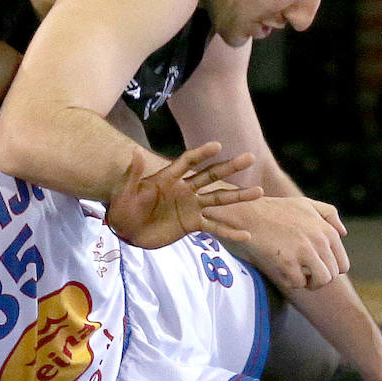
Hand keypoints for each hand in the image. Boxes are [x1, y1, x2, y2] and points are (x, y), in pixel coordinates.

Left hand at [105, 142, 261, 248]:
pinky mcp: (192, 224)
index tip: (218, 146)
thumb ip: (132, 174)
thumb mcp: (124, 191)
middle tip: (250, 157)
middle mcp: (184, 189)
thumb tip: (135, 151)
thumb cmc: (123, 207)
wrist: (126, 230)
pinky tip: (246, 234)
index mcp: (169, 178)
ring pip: (218, 199)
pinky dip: (229, 231)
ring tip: (258, 192)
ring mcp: (191, 206)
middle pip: (210, 176)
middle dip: (229, 167)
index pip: (188, 162)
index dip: (202, 154)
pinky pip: (214, 227)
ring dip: (237, 196)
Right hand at [206, 195, 349, 289]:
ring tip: (298, 277)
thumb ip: (329, 214)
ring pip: (322, 281)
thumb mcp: (306, 204)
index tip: (315, 269)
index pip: (342, 264)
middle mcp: (320, 241)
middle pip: (332, 275)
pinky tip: (283, 272)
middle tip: (304, 275)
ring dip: (310, 284)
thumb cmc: (276, 210)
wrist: (249, 213)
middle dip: (319, 279)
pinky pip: (298, 283)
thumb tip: (343, 233)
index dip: (329, 271)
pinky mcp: (287, 261)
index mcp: (327, 231)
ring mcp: (304, 251)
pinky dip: (291, 282)